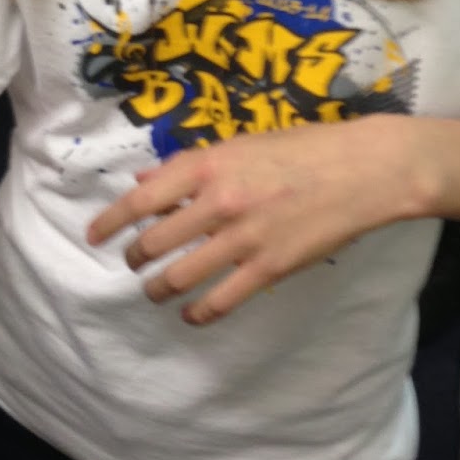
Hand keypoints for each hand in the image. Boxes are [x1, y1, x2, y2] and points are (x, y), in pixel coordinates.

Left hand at [87, 118, 419, 325]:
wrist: (365, 170)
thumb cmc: (304, 149)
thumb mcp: (241, 145)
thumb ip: (191, 166)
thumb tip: (144, 181)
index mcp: (208, 164)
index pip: (141, 198)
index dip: (111, 221)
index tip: (94, 236)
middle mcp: (218, 200)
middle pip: (154, 242)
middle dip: (136, 258)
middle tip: (134, 263)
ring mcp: (243, 238)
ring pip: (179, 276)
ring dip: (160, 289)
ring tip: (157, 291)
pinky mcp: (269, 268)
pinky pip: (220, 301)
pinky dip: (197, 313)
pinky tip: (191, 314)